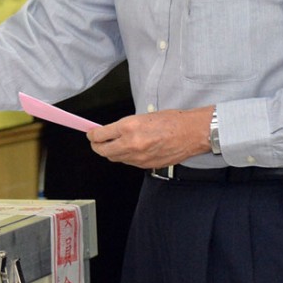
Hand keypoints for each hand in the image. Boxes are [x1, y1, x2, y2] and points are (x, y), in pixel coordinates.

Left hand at [87, 106, 212, 168]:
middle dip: (97, 146)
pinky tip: (129, 149)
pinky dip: (125, 156)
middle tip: (96, 141)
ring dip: (111, 152)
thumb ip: (123, 126)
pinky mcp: (146, 165)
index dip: (92, 135)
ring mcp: (138, 157)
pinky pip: (129, 162)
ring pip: (115, 158)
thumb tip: (109, 131)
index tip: (91, 133)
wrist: (191, 133)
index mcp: (128, 127)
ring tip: (113, 144)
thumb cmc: (171, 121)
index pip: (100, 135)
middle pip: (103, 151)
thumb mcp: (142, 117)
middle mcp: (131, 144)